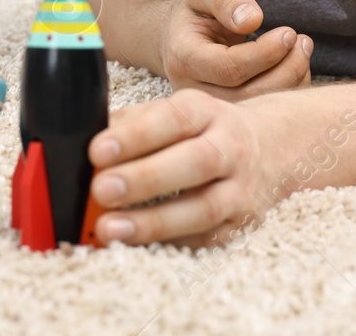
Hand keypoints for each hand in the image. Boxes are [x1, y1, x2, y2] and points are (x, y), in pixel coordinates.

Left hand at [87, 90, 278, 248]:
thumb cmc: (203, 129)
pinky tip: (135, 245)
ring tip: (109, 228)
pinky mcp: (242, 224)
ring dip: (153, 222)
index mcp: (205, 111)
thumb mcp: (174, 110)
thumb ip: (132, 122)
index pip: (171, 120)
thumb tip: (83, 137)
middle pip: (193, 163)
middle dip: (144, 178)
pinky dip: (168, 243)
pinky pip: (205, 238)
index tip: (97, 151)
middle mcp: (229, 147)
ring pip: (202, 208)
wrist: (272, 148)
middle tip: (101, 190)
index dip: (135, 136)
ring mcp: (241, 188)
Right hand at [160, 0, 312, 99]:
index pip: (228, 68)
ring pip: (261, 108)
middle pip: (248, 94)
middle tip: (301, 40)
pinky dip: (291, 90)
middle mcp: (194, 91)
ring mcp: (212, 109)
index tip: (288, 33)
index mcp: (184, 58)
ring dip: (292, 79)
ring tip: (301, 48)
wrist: (184, 44)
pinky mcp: (231, 117)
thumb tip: (252, 19)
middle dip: (285, 69)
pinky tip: (294, 64)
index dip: (265, 53)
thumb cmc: (199, 15)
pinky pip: (267, 113)